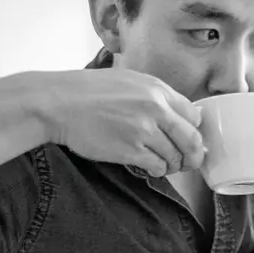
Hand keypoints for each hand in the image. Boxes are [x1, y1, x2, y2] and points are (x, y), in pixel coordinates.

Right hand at [36, 69, 204, 177]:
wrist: (59, 103)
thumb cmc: (88, 92)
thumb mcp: (128, 81)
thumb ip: (154, 96)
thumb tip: (176, 115)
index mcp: (157, 90)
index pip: (194, 116)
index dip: (194, 132)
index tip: (190, 140)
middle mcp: (155, 108)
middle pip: (191, 140)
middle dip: (193, 156)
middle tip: (188, 163)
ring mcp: (143, 130)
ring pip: (175, 156)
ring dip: (173, 165)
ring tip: (165, 166)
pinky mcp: (130, 150)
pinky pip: (157, 166)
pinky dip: (158, 170)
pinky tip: (152, 168)